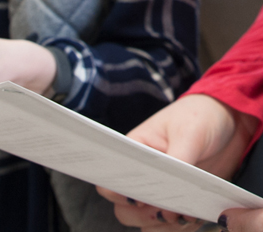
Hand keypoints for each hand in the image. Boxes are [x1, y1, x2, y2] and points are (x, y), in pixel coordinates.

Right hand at [97, 93, 257, 229]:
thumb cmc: (199, 117)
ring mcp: (162, 190)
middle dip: (139, 214)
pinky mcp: (182, 202)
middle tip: (161, 210)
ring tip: (179, 215)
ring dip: (160, 225)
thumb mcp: (187, 133)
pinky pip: (170, 226)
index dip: (116, 191)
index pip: (110, 175)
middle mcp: (143, 173)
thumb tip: (170, 188)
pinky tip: (193, 218)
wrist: (229, 121)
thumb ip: (177, 160)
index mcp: (135, 150)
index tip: (137, 196)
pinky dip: (179, 228)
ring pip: (145, 221)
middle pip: (123, 206)